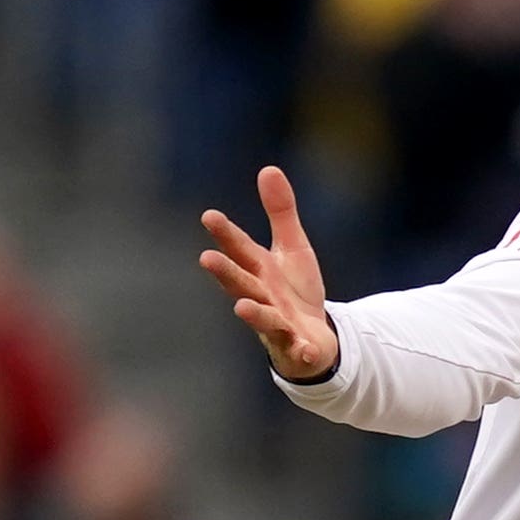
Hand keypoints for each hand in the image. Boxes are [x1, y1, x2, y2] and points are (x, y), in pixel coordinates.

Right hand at [200, 163, 341, 382]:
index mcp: (260, 271)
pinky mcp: (297, 347)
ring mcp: (278, 325)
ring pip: (264, 319)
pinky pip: (299, 350)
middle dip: (226, 272)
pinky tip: (306, 349)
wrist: (314, 340)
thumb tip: (268, 168)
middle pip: (242, 283)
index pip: (240, 249)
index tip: (209, 216)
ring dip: (254, 314)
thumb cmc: (295, 293)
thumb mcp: (293, 247)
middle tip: (206, 258)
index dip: (226, 234)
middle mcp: (263, 297)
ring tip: (242, 308)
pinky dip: (301, 350)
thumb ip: (280, 212)